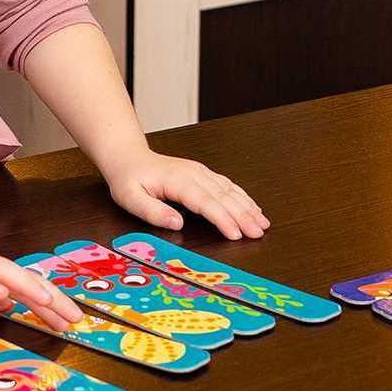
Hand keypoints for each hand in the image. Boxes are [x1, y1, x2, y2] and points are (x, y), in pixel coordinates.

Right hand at [0, 215, 82, 332]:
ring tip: (48, 301)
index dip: (49, 299)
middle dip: (50, 298)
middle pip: (22, 277)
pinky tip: (0, 294)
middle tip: (75, 318)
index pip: (24, 283)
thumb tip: (8, 301)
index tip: (71, 317)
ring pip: (1, 272)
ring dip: (27, 286)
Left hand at [104, 149, 269, 239]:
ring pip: (229, 190)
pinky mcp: (202, 174)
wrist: (128, 156)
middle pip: (223, 196)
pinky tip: (253, 207)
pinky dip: (242, 197)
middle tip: (259, 233)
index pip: (205, 202)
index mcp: (177, 181)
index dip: (223, 219)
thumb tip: (177, 223)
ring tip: (263, 224)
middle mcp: (193, 174)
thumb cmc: (128, 178)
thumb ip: (153, 211)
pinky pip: (227, 185)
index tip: (237, 234)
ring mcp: (199, 172)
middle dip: (243, 215)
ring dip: (247, 207)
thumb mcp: (130, 198)